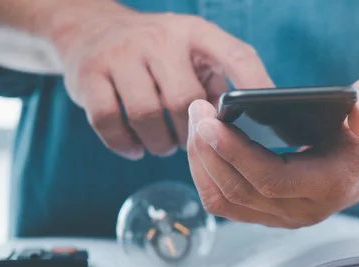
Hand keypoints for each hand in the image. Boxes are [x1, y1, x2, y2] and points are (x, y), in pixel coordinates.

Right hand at [48, 2, 272, 158]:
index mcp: (195, 32)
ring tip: (164, 143)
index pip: (236, 55)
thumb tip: (251, 124)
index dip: (256, 86)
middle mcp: (158, 38)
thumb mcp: (191, 50)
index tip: (270, 117)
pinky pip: (109, 123)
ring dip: (160, 143)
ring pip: (147, 116)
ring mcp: (120, 54)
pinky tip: (136, 147)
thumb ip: (218, 79)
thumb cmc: (155, 52)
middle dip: (190, 133)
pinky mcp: (88, 75)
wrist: (89, 28)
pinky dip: (126, 145)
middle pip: (185, 101)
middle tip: (189, 140)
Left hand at [186, 75, 358, 227]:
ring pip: (225, 202)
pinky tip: (204, 140)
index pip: (270, 179)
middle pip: (238, 192)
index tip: (210, 121)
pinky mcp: (269, 211)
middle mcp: (304, 210)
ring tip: (197, 120)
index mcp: (331, 186)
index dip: (235, 153)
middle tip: (197, 109)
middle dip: (209, 151)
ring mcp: (284, 216)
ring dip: (202, 163)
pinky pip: (226, 201)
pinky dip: (207, 171)